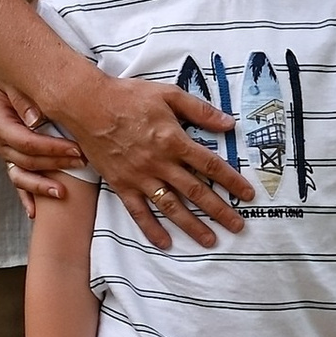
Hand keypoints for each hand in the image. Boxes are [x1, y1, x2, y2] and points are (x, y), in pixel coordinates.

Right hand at [0, 79, 71, 205]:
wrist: (12, 82)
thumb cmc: (18, 80)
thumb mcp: (18, 83)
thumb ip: (25, 100)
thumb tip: (35, 121)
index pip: (24, 141)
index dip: (51, 148)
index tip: (76, 149)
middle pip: (25, 160)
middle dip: (54, 164)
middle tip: (81, 162)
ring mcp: (5, 154)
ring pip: (20, 175)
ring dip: (41, 186)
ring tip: (61, 193)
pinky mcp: (12, 161)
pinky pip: (18, 183)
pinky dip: (26, 197)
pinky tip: (34, 211)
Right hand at [70, 69, 254, 249]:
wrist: (88, 104)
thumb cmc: (129, 96)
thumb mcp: (168, 94)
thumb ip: (200, 110)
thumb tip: (229, 123)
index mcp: (174, 140)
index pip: (210, 164)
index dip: (231, 181)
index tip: (247, 194)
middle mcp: (160, 163)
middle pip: (196, 191)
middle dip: (219, 211)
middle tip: (238, 226)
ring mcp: (140, 177)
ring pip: (171, 206)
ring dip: (192, 225)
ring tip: (210, 240)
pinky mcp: (121, 185)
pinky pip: (138, 212)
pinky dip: (152, 229)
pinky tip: (166, 242)